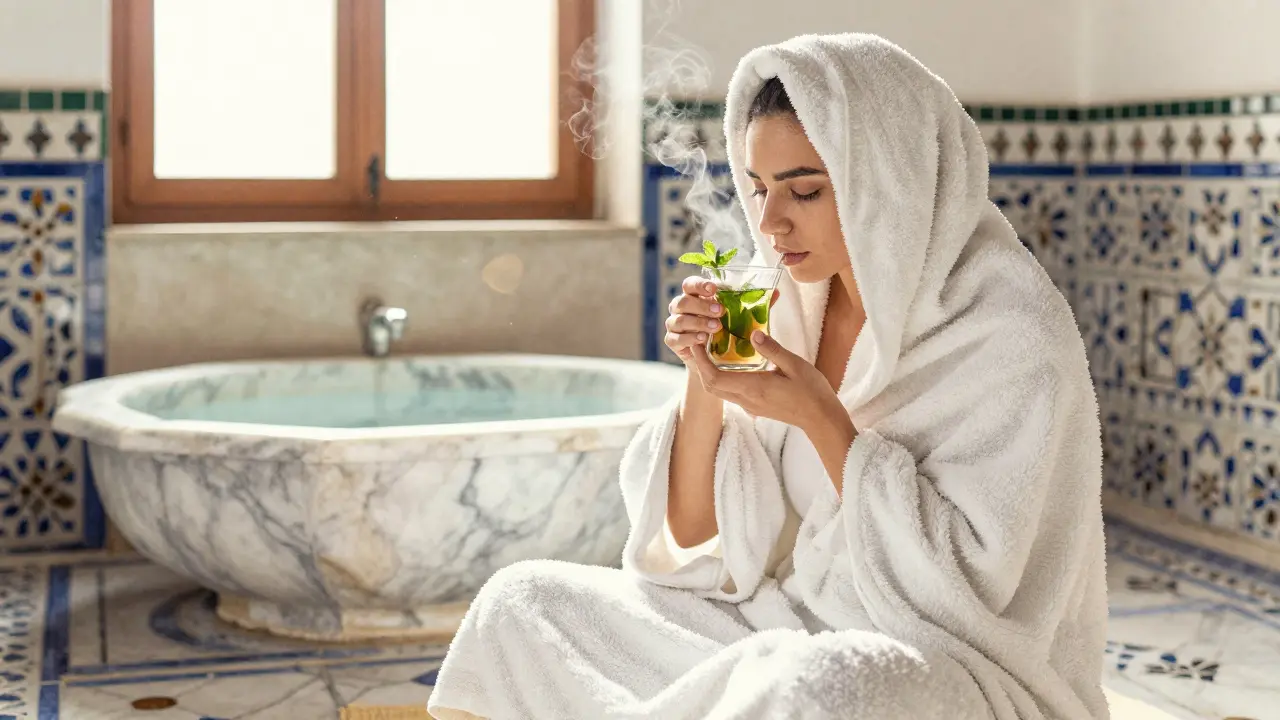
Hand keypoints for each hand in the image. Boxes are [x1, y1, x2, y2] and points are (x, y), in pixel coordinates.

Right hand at [665, 276, 779, 368]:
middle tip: (720, 311)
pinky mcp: (673, 341)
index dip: (700, 284)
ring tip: (716, 328)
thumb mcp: (739, 317)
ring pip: (679, 319)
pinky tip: (703, 340)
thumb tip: (776, 292)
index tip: (715, 288)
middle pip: (683, 301)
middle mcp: (681, 308)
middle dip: (702, 305)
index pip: (690, 284)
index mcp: (694, 296)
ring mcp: (674, 324)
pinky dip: (689, 338)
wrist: (713, 360)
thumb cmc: (726, 331)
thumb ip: (753, 305)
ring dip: (698, 322)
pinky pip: (676, 338)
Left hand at [689, 330, 844, 431]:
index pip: (714, 378)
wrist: (821, 419)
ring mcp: (750, 405)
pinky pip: (730, 393)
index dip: (701, 362)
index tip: (697, 343)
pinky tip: (730, 363)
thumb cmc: (811, 391)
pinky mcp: (755, 406)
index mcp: (753, 388)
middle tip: (700, 343)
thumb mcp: (795, 365)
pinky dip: (723, 378)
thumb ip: (772, 349)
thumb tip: (753, 332)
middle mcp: (747, 399)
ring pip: (719, 391)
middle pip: (711, 387)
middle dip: (701, 366)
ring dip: (710, 372)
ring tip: (712, 350)